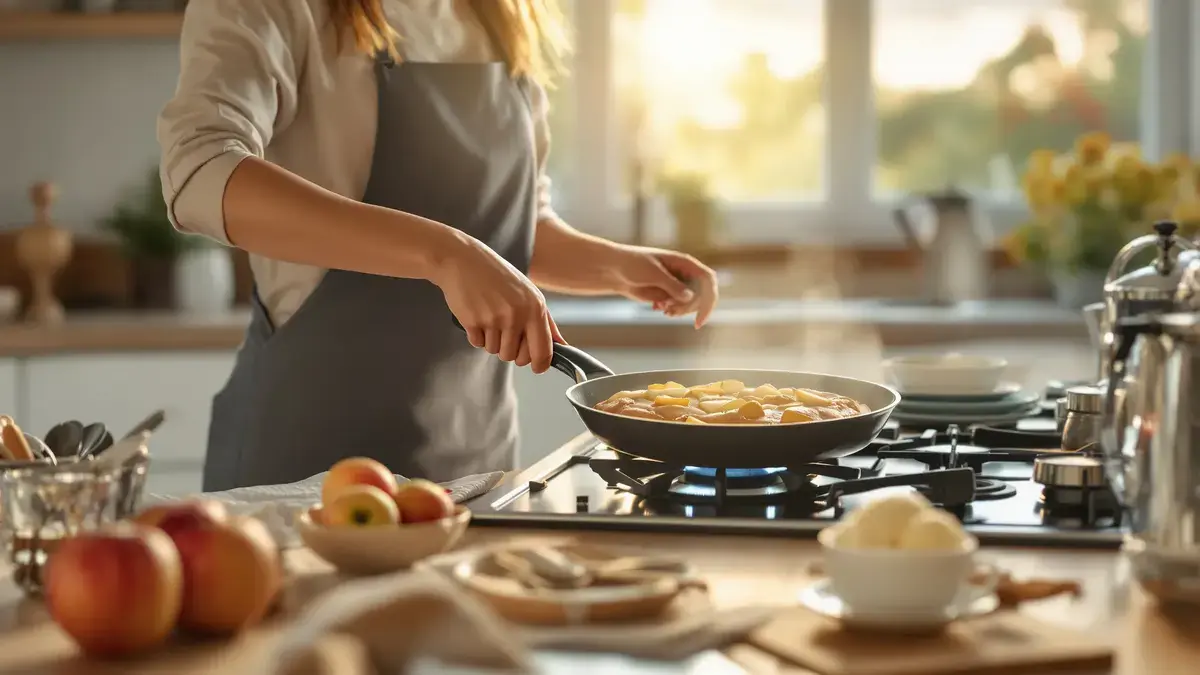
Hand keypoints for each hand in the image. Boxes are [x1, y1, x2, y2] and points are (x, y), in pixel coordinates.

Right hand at [433, 234, 563, 372]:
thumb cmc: (498, 276)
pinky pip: (478, 344)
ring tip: (490, 318)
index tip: (537, 367)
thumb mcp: (529, 293)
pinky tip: (477, 315)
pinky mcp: (473, 322)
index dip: (540, 365)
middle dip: (512, 352)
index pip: (543, 351)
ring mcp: (494, 319)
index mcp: (535, 307)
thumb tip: (561, 344)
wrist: (463, 260)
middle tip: (506, 334)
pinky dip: (477, 335)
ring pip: (496, 352)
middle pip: (517, 358)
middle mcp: (517, 315)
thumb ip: (546, 321)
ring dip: (492, 341)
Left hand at [607, 245, 718, 327]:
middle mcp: (684, 273)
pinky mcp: (668, 294)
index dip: (709, 299)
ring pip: (690, 304)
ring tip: (662, 308)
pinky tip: (656, 307)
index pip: (707, 280)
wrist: (616, 270)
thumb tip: (690, 297)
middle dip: (687, 308)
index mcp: (685, 262)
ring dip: (679, 310)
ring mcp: (677, 284)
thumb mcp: (653, 273)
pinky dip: (671, 310)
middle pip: (701, 296)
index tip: (700, 318)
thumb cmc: (633, 264)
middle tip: (670, 311)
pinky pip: (678, 307)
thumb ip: (672, 285)